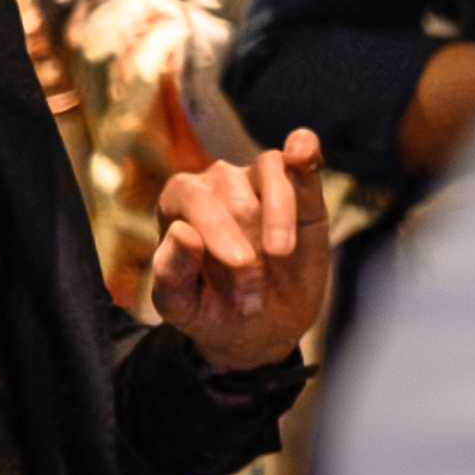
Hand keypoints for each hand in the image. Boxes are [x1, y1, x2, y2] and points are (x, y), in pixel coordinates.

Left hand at [148, 127, 335, 369]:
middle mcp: (216, 183)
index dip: (216, 228)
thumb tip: (181, 231)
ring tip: (280, 254)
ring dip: (279, 213)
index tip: (238, 264)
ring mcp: (257, 179)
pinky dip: (303, 147)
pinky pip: (300, 150)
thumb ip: (170, 272)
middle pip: (232, 193)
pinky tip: (301, 154)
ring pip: (268, 169)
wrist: (260, 327)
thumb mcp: (181, 305)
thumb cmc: (210, 311)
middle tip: (252, 297)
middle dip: (247, 245)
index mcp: (177, 203)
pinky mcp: (300, 186)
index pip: (192, 196)